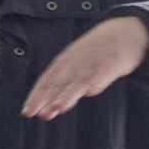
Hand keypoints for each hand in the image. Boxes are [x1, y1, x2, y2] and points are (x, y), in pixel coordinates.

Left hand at [22, 16, 148, 119]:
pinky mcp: (109, 64)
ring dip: (66, 95)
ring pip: (77, 82)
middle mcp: (73, 64)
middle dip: (45, 99)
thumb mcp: (74, 63)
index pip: (45, 82)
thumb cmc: (94, 52)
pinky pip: (101, 74)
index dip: (35, 97)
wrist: (120, 34)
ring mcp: (90, 64)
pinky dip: (95, 82)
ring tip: (57, 108)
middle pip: (57, 83)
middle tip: (37, 114)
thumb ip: (64, 82)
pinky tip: (90, 92)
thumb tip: (53, 104)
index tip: (28, 112)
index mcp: (62, 63)